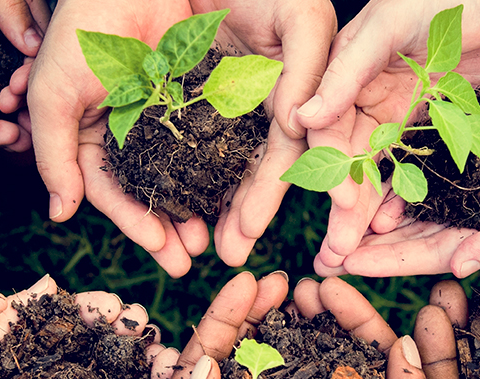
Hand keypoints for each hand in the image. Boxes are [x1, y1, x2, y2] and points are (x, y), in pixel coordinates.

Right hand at [25, 0, 203, 275]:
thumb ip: (53, 157)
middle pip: (150, 192)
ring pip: (183, 172)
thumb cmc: (79, 33)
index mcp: (89, 137)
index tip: (161, 251)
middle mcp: (127, 133)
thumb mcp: (54, 98)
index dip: (136, 224)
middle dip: (170, 229)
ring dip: (198, 207)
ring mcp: (163, 115)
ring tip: (215, 239)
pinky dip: (221, 166)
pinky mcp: (195, 94)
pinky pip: (210, 137)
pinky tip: (237, 193)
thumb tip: (60, 215)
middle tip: (192, 262)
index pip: (111, 192)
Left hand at [192, 0, 336, 265]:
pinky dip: (179, 170)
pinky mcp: (191, 95)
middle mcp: (264, 106)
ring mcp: (227, 102)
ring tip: (196, 246)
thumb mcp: (303, 18)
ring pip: (221, 163)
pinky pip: (183, 139)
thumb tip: (299, 129)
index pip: (287, 154)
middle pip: (256, 170)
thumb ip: (309, 70)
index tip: (251, 230)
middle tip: (229, 255)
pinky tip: (169, 203)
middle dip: (244, 214)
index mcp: (296, 96)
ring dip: (213, 205)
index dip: (271, 193)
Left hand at [326, 1, 479, 276]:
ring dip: (376, 205)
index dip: (392, 262)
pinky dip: (394, 162)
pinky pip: (423, 150)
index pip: (439, 252)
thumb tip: (458, 269)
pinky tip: (358, 165)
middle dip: (373, 244)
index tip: (344, 268)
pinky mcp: (471, 121)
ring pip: (416, 193)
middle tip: (323, 255)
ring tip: (332, 215)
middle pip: (418, 228)